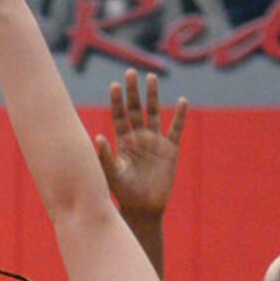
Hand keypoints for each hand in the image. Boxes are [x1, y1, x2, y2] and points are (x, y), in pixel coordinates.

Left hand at [96, 69, 187, 219]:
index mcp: (123, 141)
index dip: (117, 101)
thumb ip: (105, 156)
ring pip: (154, 113)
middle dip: (133, 91)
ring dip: (153, 96)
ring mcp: (155, 142)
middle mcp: (138, 137)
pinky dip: (179, 116)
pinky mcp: (170, 150)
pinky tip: (182, 101)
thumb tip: (97, 137)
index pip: (119, 115)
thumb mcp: (112, 174)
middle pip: (136, 109)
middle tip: (131, 72)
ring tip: (151, 78)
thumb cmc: (123, 192)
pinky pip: (175, 129)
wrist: (143, 208)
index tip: (115, 85)